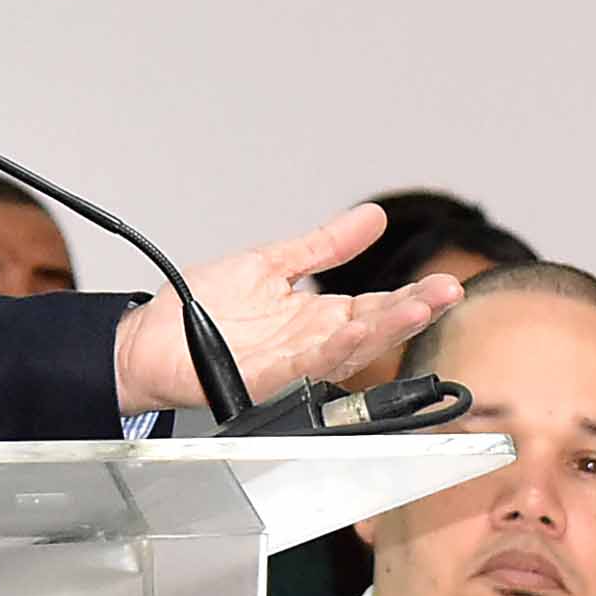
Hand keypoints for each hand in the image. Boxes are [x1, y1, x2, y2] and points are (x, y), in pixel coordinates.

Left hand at [112, 204, 455, 414]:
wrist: (149, 339)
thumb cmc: (201, 309)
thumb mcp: (273, 263)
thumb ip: (323, 245)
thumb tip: (371, 217)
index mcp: (317, 317)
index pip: (376, 306)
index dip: (412, 297)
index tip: (446, 284)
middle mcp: (310, 344)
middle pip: (371, 329)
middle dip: (411, 312)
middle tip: (446, 293)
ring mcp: (288, 364)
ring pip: (346, 349)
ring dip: (381, 330)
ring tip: (415, 309)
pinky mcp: (259, 378)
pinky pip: (300, 365)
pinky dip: (327, 351)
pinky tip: (350, 334)